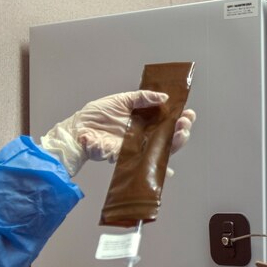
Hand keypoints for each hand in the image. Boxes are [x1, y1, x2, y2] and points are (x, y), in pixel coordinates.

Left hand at [39, 90, 196, 177]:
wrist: (78, 128)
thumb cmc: (97, 114)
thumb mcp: (122, 99)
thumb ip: (142, 98)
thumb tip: (164, 97)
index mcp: (144, 121)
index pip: (167, 120)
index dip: (179, 117)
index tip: (188, 112)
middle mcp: (144, 135)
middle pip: (169, 136)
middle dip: (182, 129)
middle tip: (186, 122)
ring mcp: (137, 147)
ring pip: (162, 149)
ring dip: (175, 143)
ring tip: (182, 132)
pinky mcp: (128, 157)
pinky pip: (145, 164)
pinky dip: (158, 168)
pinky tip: (168, 168)